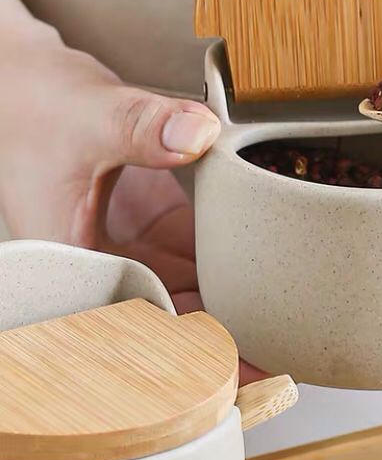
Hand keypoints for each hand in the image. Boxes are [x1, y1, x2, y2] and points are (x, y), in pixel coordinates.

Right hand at [0, 0, 263, 381]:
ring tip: (277, 327)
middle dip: (214, 343)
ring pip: (181, 291)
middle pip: (163, 320)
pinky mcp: (149, 221)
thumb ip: (140, 125)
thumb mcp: (88, 116)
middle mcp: (100, 265)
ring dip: (224, 306)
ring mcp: (128, 245)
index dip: (179, 359)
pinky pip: (191, 253)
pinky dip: (222, 262)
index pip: (129, 329)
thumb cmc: (36, 104)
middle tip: (275, 359)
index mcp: (70, 263)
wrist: (24, 81)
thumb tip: (198, 132)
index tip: (231, 377)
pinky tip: (259, 273)